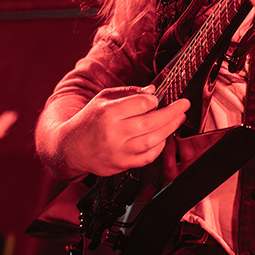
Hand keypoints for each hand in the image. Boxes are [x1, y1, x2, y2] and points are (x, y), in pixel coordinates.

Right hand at [55, 85, 188, 177]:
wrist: (71, 148)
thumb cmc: (88, 120)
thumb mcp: (103, 99)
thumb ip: (128, 93)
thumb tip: (152, 90)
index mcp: (108, 113)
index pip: (142, 104)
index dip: (154, 100)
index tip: (157, 99)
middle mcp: (114, 133)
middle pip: (151, 122)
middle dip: (172, 113)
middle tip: (184, 105)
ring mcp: (118, 151)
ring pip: (153, 141)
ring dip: (170, 129)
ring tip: (178, 119)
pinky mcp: (122, 164)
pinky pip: (148, 157)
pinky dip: (160, 146)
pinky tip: (163, 137)